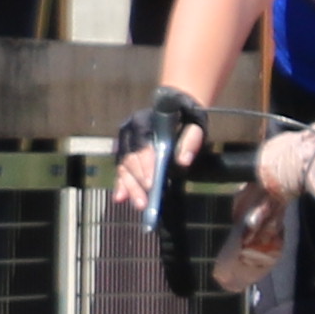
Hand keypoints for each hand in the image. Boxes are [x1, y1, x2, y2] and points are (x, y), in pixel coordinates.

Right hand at [110, 97, 207, 224]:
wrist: (176, 109)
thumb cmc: (185, 119)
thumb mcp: (194, 126)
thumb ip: (190, 141)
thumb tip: (184, 161)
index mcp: (144, 121)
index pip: (142, 145)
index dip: (145, 165)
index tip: (151, 183)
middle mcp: (130, 131)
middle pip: (130, 159)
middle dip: (137, 182)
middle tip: (146, 200)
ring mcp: (126, 142)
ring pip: (124, 167)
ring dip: (130, 187)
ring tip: (140, 204)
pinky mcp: (126, 153)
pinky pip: (121, 170)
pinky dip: (121, 184)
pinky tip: (120, 198)